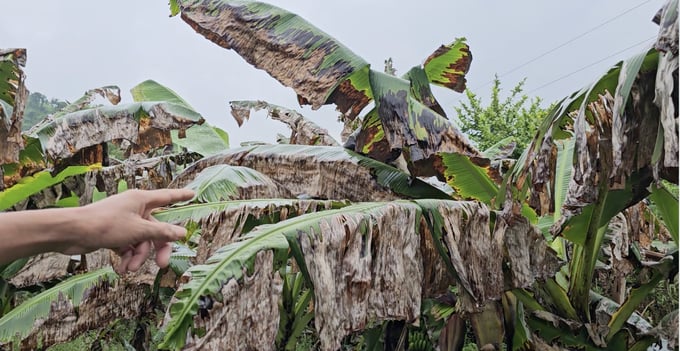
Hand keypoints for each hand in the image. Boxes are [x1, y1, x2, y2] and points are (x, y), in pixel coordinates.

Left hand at [64, 189, 194, 273]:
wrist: (72, 233)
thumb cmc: (105, 225)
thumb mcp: (138, 231)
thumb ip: (162, 233)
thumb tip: (182, 233)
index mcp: (141, 200)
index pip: (167, 197)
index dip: (181, 196)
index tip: (193, 193)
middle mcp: (134, 208)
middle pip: (155, 229)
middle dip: (157, 248)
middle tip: (162, 265)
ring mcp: (123, 221)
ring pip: (140, 241)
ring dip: (138, 257)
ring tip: (130, 269)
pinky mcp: (113, 233)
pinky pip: (128, 245)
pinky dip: (127, 257)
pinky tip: (122, 268)